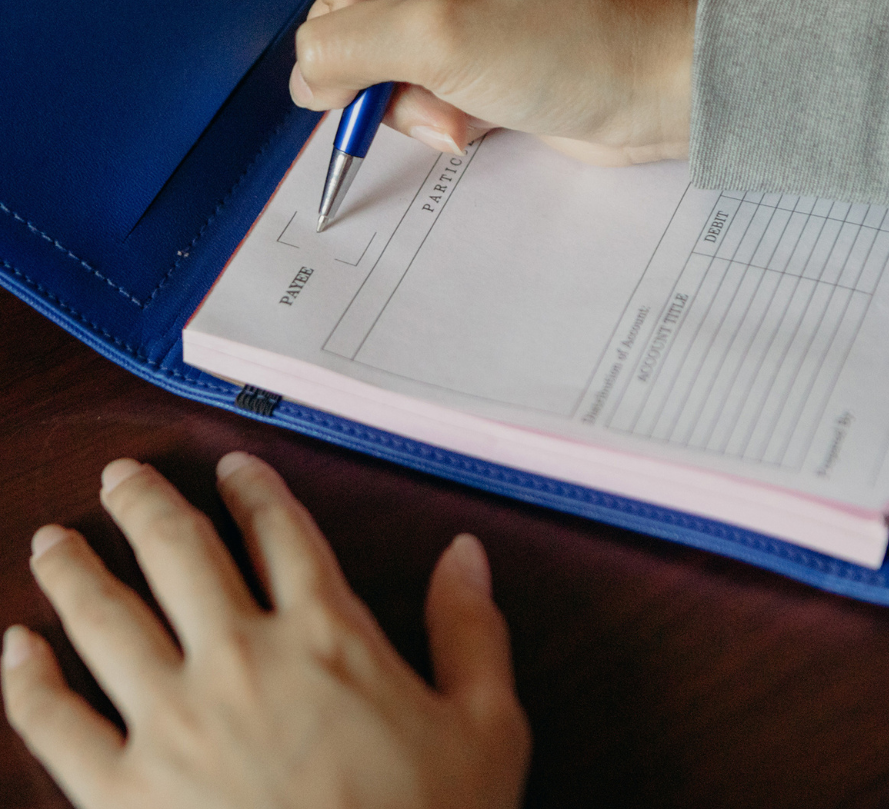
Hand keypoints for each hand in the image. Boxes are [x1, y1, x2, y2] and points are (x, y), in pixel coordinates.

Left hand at [2, 454, 529, 808]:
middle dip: (144, 504)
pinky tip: (16, 649)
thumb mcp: (486, 726)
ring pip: (107, 621)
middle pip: (180, 553)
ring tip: (52, 541)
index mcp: (327, 636)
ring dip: (74, 572)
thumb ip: (471, 631)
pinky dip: (29, 682)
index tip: (233, 468)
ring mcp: (175, 724)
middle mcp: (242, 660)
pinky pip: (57, 725)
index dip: (254, 489)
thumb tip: (466, 553)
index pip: (282, 532)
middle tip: (120, 475)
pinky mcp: (123, 795)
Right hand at [273, 0, 695, 165]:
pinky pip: (401, 79)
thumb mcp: (441, 40)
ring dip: (403, 98)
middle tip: (425, 85)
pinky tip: (467, 121)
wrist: (647, 95)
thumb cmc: (571, 48)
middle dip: (375, 64)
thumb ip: (346, 47)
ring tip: (455, 114)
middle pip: (335, 2)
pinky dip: (426, 109)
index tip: (390, 32)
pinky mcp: (458, 40)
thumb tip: (304, 73)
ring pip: (365, 53)